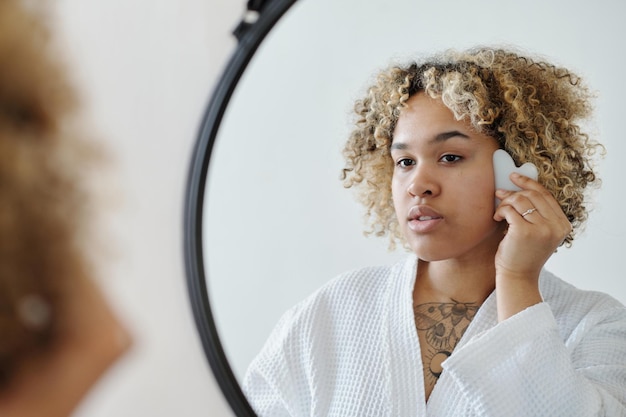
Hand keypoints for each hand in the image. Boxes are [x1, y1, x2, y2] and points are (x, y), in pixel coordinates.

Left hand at [492, 173, 571, 319]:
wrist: (518, 276)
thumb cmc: (524, 254)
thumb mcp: (538, 232)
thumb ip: (536, 213)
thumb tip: (519, 187)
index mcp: (563, 225)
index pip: (546, 195)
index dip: (529, 183)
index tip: (515, 176)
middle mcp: (556, 226)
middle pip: (533, 195)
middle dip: (514, 192)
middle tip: (499, 194)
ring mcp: (542, 229)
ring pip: (520, 200)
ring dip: (505, 202)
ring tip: (499, 212)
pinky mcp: (524, 231)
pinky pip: (509, 209)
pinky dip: (500, 210)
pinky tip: (497, 218)